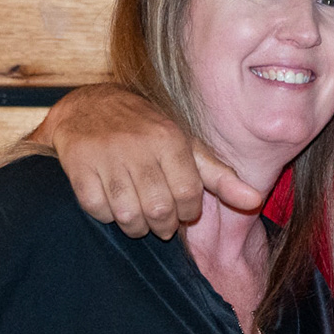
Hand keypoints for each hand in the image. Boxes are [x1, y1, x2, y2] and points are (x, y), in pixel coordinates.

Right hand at [32, 84, 263, 237]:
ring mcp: (106, 156)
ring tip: (136, 215)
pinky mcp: (78, 166)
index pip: (189, 195)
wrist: (89, 108)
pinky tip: (110, 202)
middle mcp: (139, 145)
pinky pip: (97, 209)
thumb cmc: (147, 133)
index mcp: (170, 139)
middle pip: (160, 210)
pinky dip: (105, 215)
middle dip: (162, 226)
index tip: (181, 211)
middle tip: (158, 220)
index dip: (187, 213)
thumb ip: (220, 176)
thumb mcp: (186, 147)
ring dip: (134, 225)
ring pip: (128, 215)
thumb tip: (255, 200)